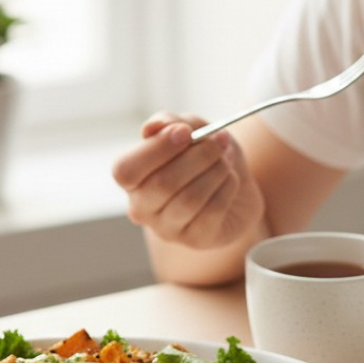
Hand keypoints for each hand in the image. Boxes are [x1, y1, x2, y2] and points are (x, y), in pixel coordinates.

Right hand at [111, 113, 265, 251]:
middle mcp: (142, 208)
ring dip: (215, 171)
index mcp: (132, 180)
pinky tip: (230, 179)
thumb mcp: (190, 129)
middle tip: (219, 141)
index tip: (185, 132)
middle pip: (162, 184)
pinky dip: (227, 188)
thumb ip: (170, 122)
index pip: (126, 170)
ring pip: (189, 199)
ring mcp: (167, 229)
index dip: (156, 149)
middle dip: (197, 157)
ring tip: (225, 160)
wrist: (237, 185)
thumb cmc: (204, 156)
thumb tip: (153, 127)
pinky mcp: (195, 240)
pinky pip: (212, 212)